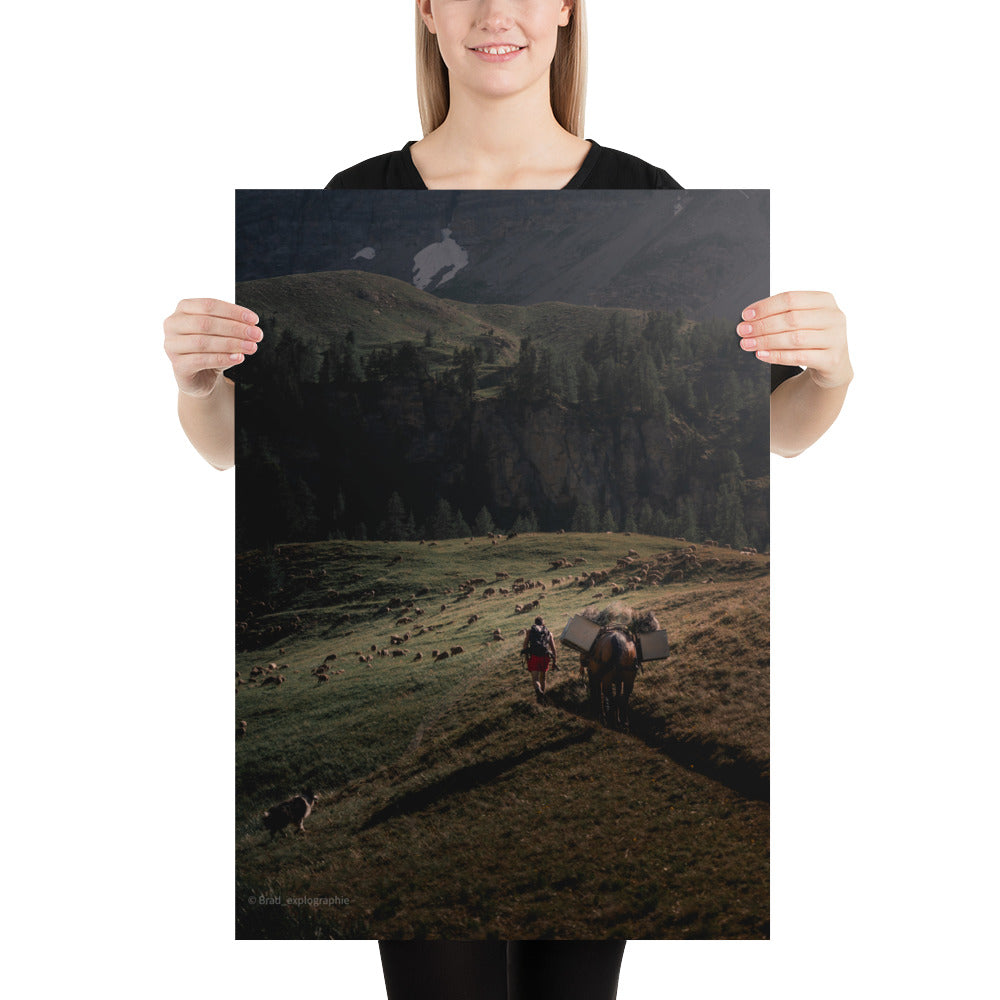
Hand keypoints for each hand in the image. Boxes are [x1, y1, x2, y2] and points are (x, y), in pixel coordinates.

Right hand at [163, 298, 262, 397]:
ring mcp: (171, 345)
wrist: (202, 376)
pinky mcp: (177, 366)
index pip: (209, 305)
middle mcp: (173, 325)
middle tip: (256, 335)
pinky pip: (201, 360)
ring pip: (203, 342)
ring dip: (232, 344)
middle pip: (206, 323)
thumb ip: (233, 327)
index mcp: (183, 309)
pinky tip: (238, 358)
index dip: (233, 311)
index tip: (254, 320)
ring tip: (251, 347)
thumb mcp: (222, 334)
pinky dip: (222, 358)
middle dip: (235, 328)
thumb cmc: (211, 349)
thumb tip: (251, 328)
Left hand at [737, 291, 851, 389]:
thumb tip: (749, 318)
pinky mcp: (832, 360)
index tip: (746, 315)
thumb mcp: (803, 321)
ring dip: (766, 341)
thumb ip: (782, 314)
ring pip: (794, 338)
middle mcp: (834, 317)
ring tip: (747, 344)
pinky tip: (761, 355)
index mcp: (825, 300)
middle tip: (743, 331)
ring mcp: (836, 339)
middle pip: (791, 318)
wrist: (833, 365)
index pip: (791, 298)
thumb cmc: (811, 338)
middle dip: (762, 325)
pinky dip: (777, 356)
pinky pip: (799, 357)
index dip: (766, 306)